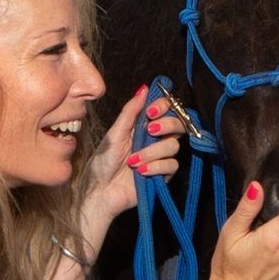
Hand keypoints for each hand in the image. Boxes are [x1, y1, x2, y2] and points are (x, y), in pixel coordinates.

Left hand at [78, 86, 184, 249]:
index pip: (165, 109)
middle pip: (178, 125)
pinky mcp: (163, 175)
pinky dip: (156, 167)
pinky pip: (171, 165)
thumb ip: (130, 111)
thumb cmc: (103, 162)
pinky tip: (140, 172)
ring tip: (133, 160)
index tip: (152, 111)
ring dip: (152, 152)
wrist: (100, 190)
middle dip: (167, 125)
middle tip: (150, 130)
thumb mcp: (115, 133)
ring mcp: (160, 157)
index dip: (164, 106)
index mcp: (143, 126)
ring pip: (173, 146)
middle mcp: (155, 139)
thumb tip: (144, 88)